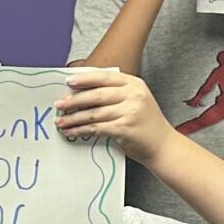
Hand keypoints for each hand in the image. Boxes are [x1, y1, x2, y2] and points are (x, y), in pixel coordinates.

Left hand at [58, 67, 172, 163]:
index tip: (69, 82)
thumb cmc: (146, 124)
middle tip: (60, 104)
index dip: (85, 79)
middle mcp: (133, 95)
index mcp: (135, 84)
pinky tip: (72, 131)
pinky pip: (97, 128)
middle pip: (96, 95)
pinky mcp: (125, 128)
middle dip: (74, 100)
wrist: (163, 146)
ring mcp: (130, 112)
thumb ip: (115, 94)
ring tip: (61, 121)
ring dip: (74, 118)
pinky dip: (81, 130)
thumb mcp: (136, 100)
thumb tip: (82, 93)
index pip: (105, 77)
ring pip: (94, 113)